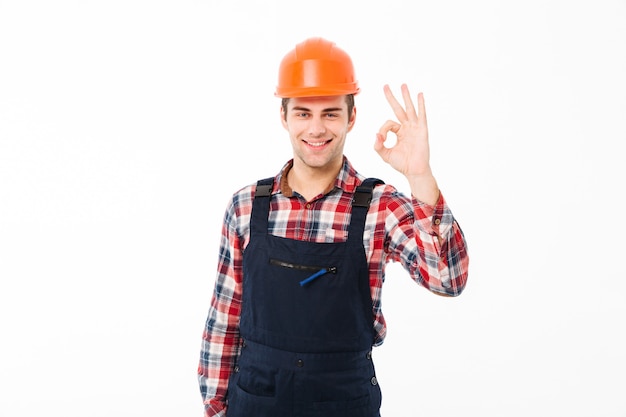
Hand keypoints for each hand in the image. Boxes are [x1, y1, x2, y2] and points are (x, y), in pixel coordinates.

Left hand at [375, 84, 438, 204]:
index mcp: (399, 132)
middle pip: (398, 108)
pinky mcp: (422, 130)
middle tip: (386, 86)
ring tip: (403, 85)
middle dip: (392, 97)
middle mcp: (407, 127)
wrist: (414, 171)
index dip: (383, 129)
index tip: (382, 138)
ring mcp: (415, 128)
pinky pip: (421, 115)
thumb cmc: (402, 164)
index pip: (389, 123)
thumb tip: (376, 134)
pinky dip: (421, 105)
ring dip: (406, 96)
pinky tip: (419, 95)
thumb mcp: (385, 154)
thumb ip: (378, 145)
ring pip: (409, 108)